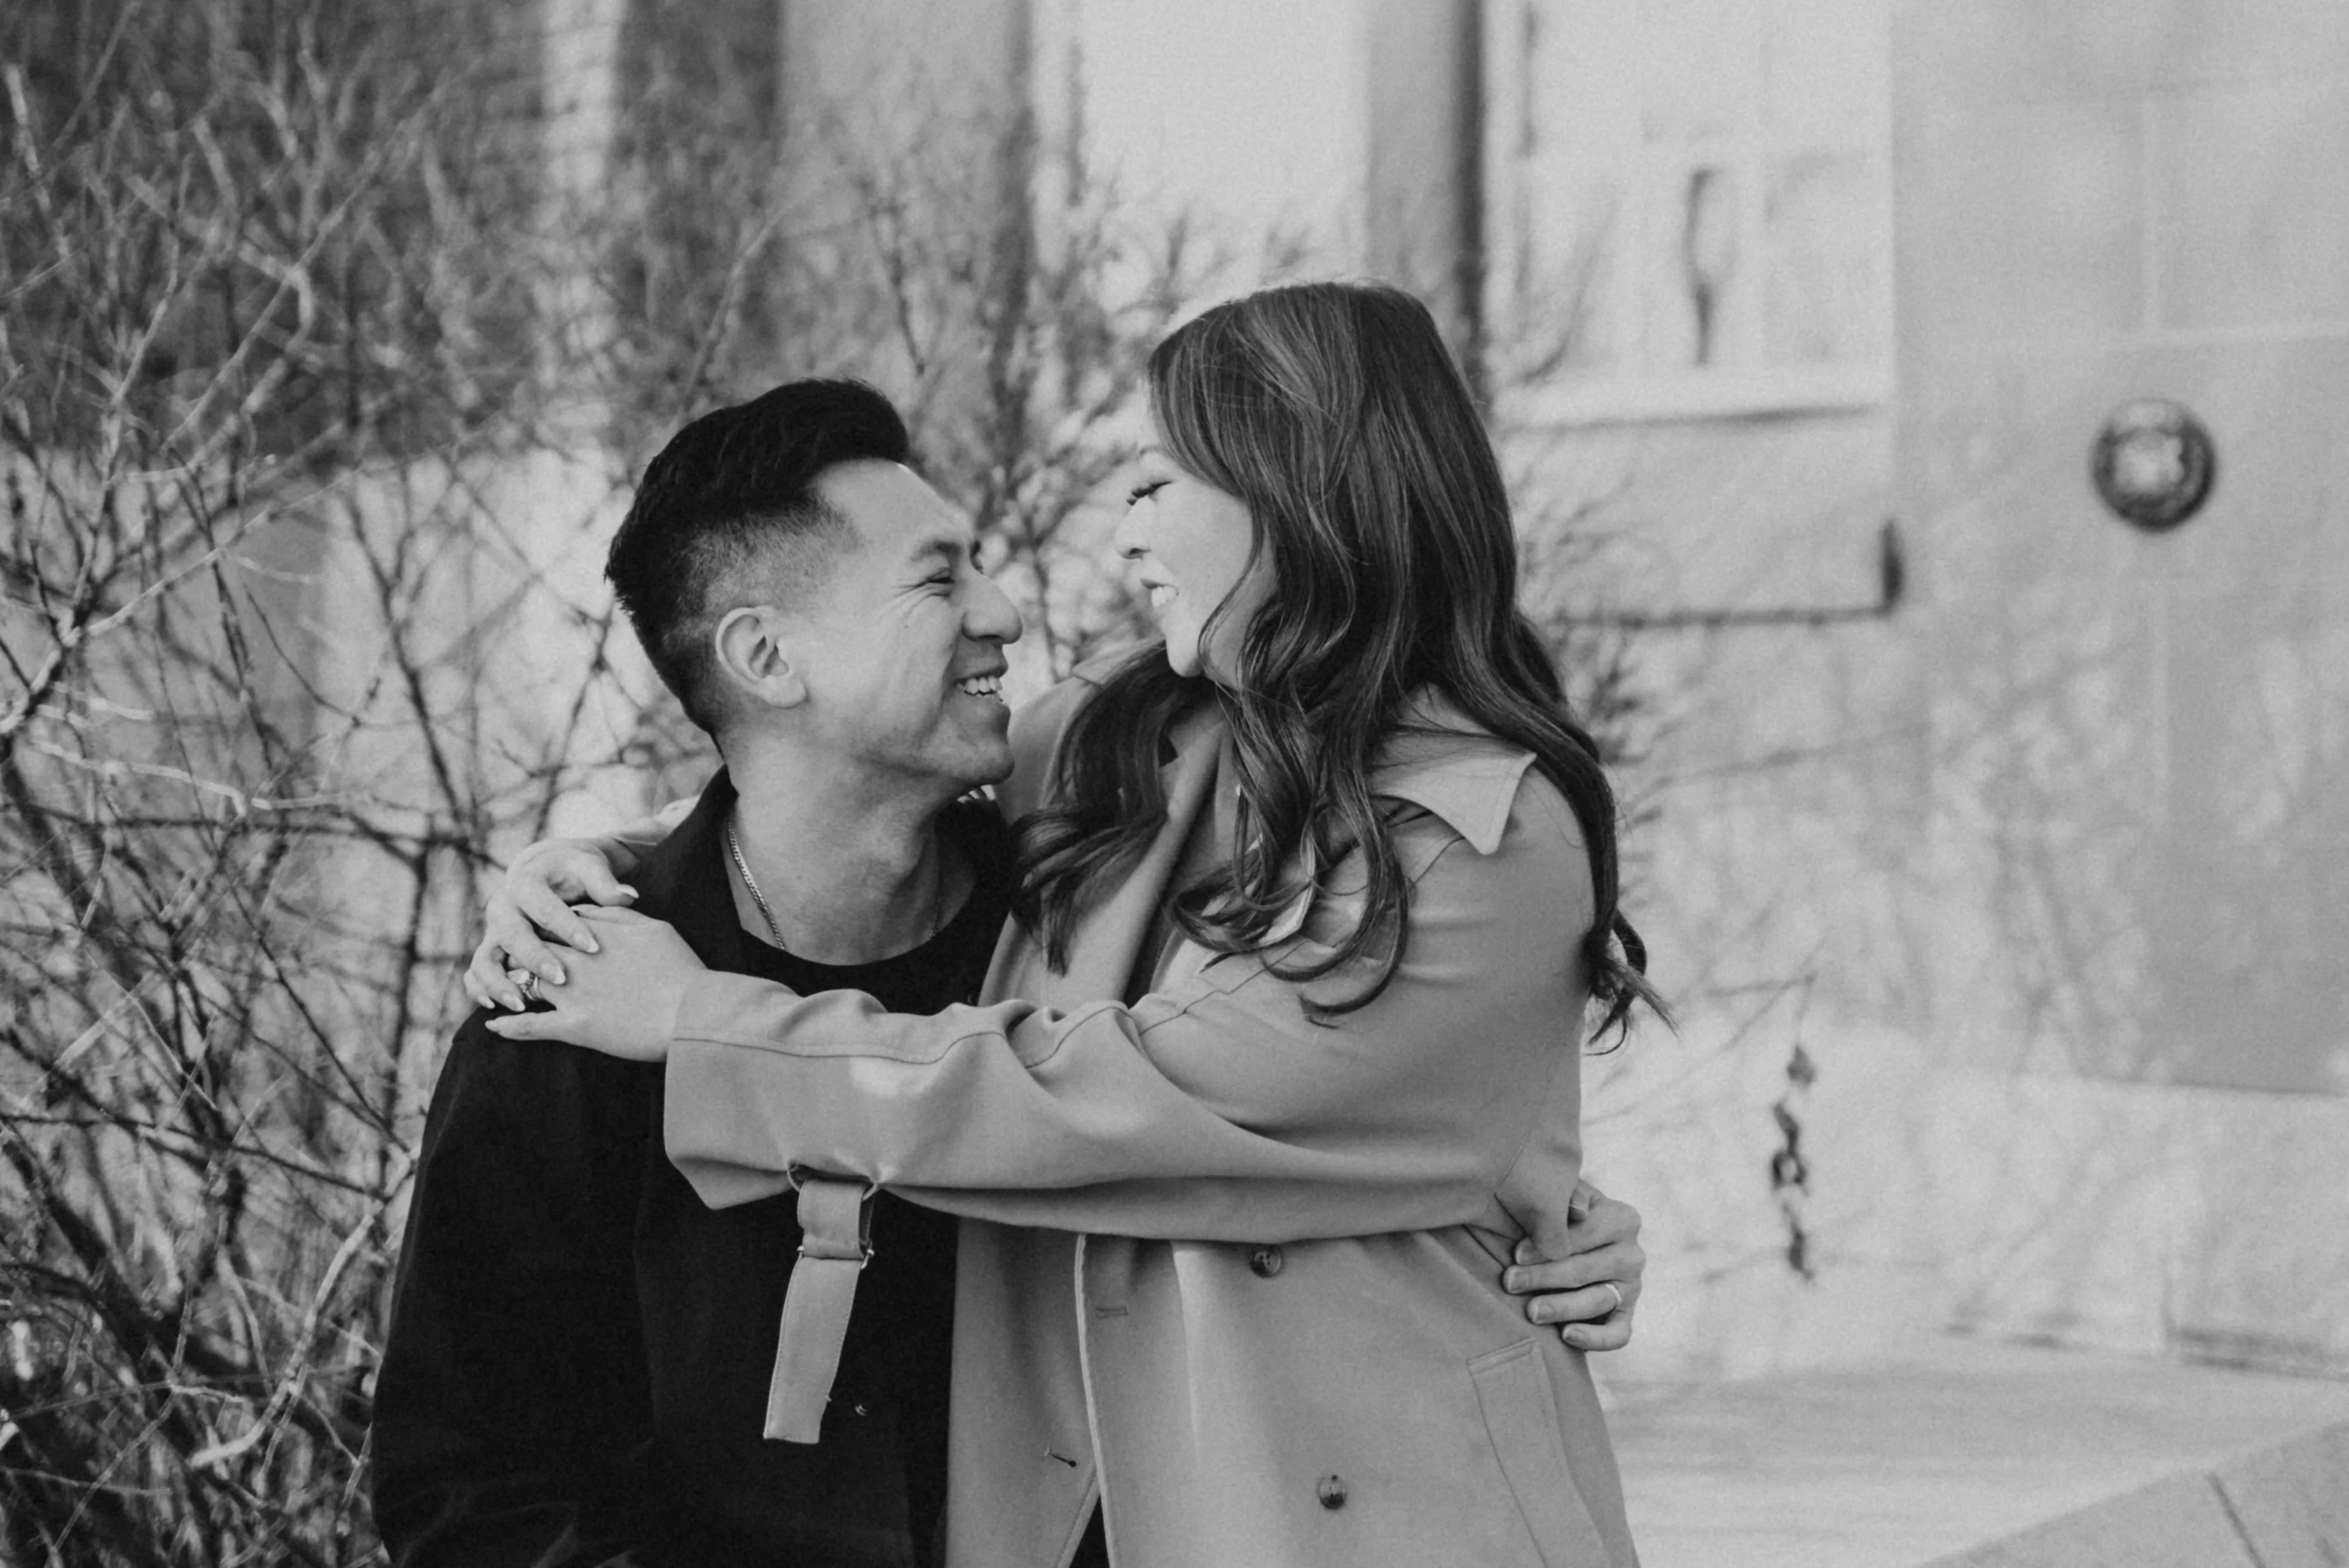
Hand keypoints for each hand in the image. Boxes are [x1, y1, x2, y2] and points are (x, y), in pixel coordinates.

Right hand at [464, 838, 639, 1010]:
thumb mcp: (588, 868)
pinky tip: (498, 1008)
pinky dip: (479, 990)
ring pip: (484, 958)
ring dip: (499, 983)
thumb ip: (605, 882)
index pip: (544, 906)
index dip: (567, 927)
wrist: (546, 868)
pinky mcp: (489, 949)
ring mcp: (492, 930)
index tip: (593, 947)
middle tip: (562, 978)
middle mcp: (503, 907)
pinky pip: (474, 973)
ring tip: (522, 1004)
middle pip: (511, 934)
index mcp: (525, 883)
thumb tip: (628, 896)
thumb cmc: (573, 871)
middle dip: (535, 958)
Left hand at [482, 907, 701, 1061]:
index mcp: (597, 933)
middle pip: (531, 948)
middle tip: (511, 959)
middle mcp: (577, 960)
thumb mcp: (656, 927)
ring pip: (523, 982)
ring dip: (508, 985)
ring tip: (499, 990)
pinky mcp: (574, 1027)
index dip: (544, 927)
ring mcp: (572, 993)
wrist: (693, 1014)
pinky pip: (529, 1026)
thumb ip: (618, 914)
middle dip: (519, 952)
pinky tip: (494, 1026)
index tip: (538, 933)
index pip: (555, 922)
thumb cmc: (681, 970)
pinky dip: (508, 1026)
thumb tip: (588, 908)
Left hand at [1501, 1180, 1643, 1350]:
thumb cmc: (1557, 1214)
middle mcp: (1633, 1254)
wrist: (1567, 1240)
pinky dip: (1595, 1339)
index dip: (1550, 1243)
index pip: (1586, 1232)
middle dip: (1544, 1276)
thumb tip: (1576, 1212)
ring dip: (1561, 1307)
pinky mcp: (1626, 1316)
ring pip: (1597, 1301)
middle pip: (1586, 1269)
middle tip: (1510, 1282)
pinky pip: (1618, 1335)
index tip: (1515, 1254)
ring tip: (1531, 1311)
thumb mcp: (1561, 1196)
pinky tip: (1566, 1335)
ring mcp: (1632, 1288)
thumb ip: (1567, 1196)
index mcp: (1623, 1218)